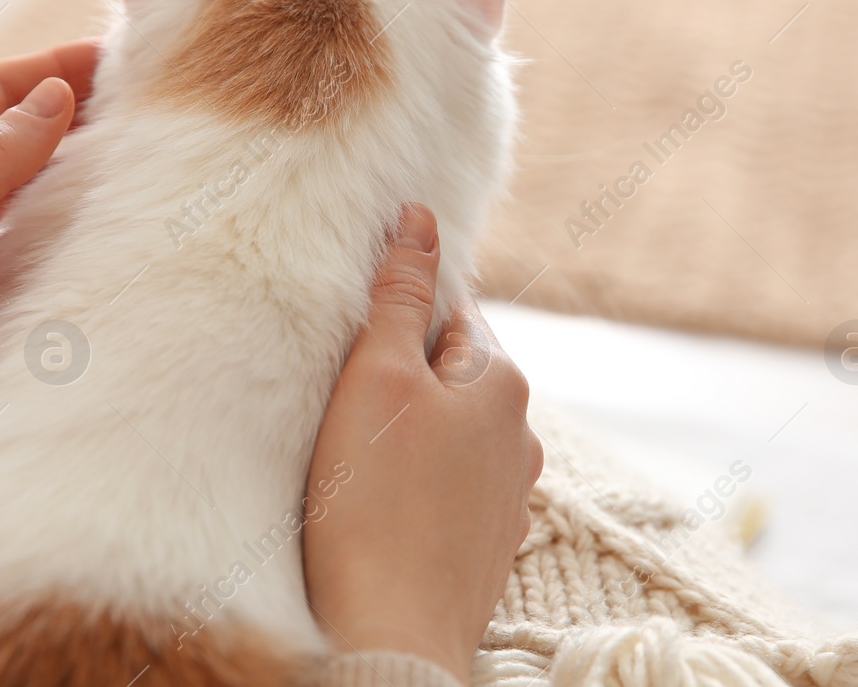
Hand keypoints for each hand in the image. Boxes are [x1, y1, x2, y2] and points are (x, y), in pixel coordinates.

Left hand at [0, 40, 99, 515]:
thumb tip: (56, 94)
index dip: (55, 67)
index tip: (126, 55)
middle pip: (11, 139)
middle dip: (72, 116)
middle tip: (147, 109)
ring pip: (19, 201)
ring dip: (68, 180)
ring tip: (135, 172)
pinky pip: (15, 263)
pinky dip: (53, 247)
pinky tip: (88, 253)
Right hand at [302, 204, 542, 684]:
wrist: (390, 638)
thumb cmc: (372, 504)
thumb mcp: (376, 377)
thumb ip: (399, 295)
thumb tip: (419, 219)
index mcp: (502, 382)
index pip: (448, 312)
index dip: (393, 318)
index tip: (349, 341)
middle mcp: (520, 435)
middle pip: (448, 372)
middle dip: (398, 376)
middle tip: (337, 403)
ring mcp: (507, 495)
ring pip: (446, 432)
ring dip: (404, 432)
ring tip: (351, 459)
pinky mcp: (483, 544)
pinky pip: (444, 486)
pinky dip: (412, 484)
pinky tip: (374, 506)